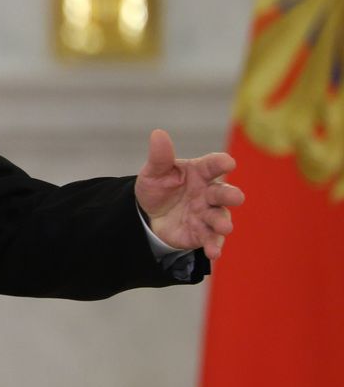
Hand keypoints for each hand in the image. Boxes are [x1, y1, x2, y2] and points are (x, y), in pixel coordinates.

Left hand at [135, 129, 244, 259]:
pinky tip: (214, 253)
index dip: (221, 163)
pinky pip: (211, 239)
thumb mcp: (154, 172)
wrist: (149, 215)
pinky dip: (214, 245)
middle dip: (230, 195)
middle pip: (223, 193)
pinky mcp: (202, 233)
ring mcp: (207, 214)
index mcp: (199, 172)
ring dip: (223, 222)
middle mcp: (208, 193)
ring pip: (220, 217)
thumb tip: (158, 134)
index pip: (212, 165)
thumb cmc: (158, 187)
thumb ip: (160, 157)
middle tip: (237, 197)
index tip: (228, 162)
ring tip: (224, 227)